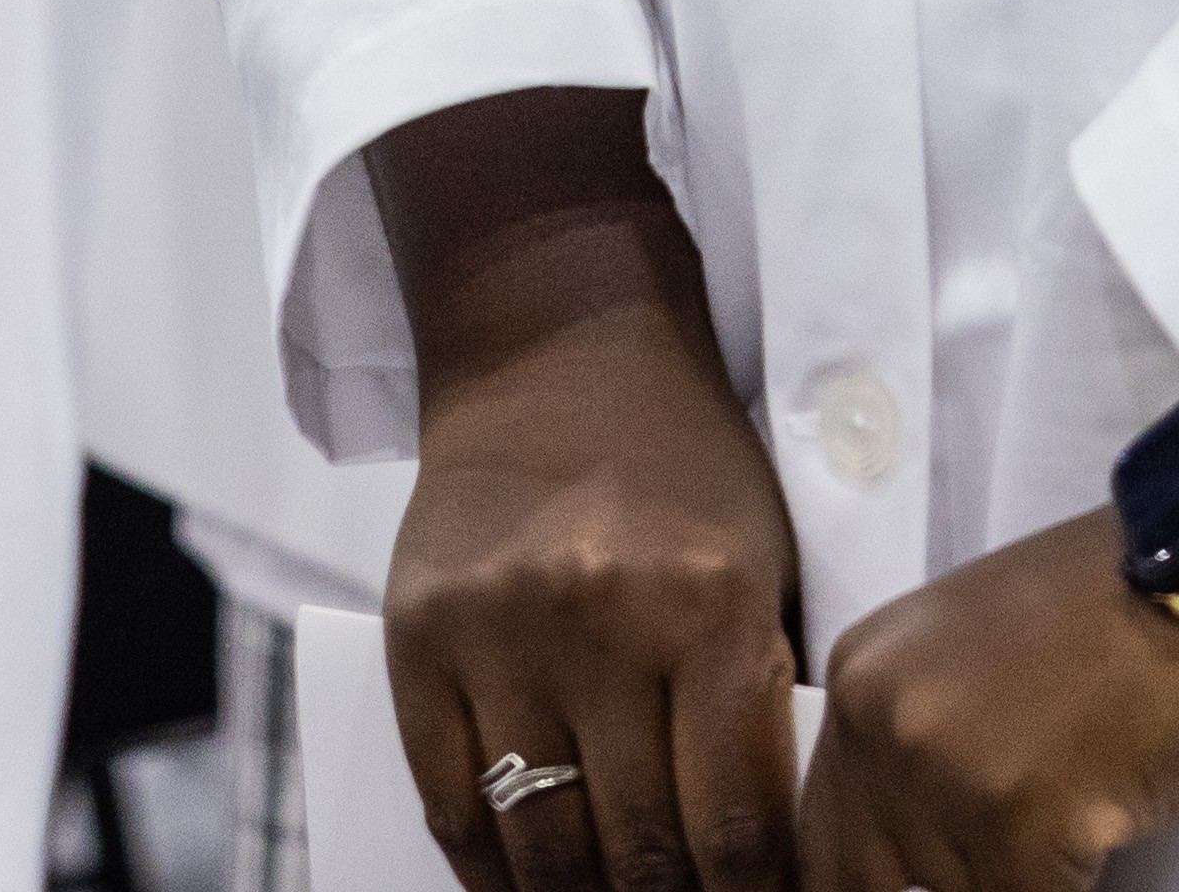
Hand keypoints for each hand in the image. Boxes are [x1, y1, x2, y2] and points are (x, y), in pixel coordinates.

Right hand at [368, 91, 805, 890]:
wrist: (555, 341)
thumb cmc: (683, 464)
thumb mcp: (759, 567)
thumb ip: (756, 709)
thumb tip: (753, 867)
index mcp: (713, 605)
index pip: (738, 832)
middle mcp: (603, 618)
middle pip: (637, 851)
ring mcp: (500, 625)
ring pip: (540, 843)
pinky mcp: (419, 627)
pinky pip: (449, 794)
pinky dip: (485, 867)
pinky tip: (517, 887)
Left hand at [797, 511, 1178, 889]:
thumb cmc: (1119, 613)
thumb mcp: (972, 659)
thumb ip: (925, 744)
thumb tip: (909, 855)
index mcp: (861, 675)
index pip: (825, 839)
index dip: (878, 878)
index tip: (926, 875)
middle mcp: (880, 720)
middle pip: (865, 881)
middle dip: (944, 882)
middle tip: (1005, 851)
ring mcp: (944, 771)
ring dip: (1014, 880)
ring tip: (1069, 825)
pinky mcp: (1021, 824)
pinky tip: (1100, 847)